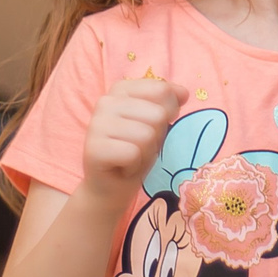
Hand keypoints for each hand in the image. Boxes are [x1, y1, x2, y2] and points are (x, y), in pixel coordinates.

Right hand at [82, 76, 183, 201]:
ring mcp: (96, 123)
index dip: (169, 112)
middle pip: (157, 115)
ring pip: (146, 135)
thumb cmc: (137, 152)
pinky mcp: (94, 148)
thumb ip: (168, 104)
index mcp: (121, 90)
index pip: (161, 90)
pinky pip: (133, 153)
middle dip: (156, 137)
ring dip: (145, 153)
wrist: (112, 187)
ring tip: (131, 157)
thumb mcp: (158, 124)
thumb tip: (183, 93)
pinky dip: (134, 166)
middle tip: (139, 147)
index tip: (153, 126)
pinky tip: (122, 167)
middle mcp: (105, 101)